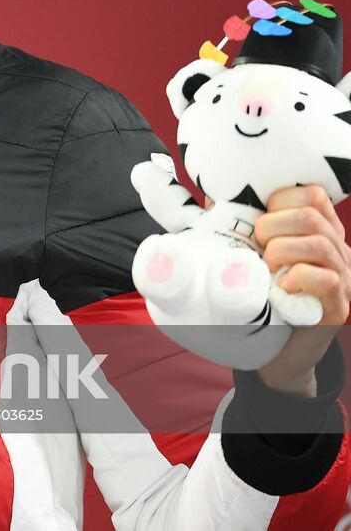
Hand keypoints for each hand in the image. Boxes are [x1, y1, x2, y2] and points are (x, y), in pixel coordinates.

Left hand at [254, 185, 350, 395]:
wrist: (276, 352)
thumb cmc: (259, 296)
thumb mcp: (250, 254)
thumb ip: (238, 225)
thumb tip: (209, 195)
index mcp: (321, 232)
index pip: (313, 195)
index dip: (279, 201)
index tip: (259, 221)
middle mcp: (338, 252)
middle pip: (311, 216)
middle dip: (271, 227)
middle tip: (257, 250)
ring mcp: (344, 280)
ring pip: (319, 245)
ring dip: (280, 252)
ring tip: (266, 269)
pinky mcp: (337, 309)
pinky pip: (327, 281)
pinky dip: (297, 278)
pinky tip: (281, 287)